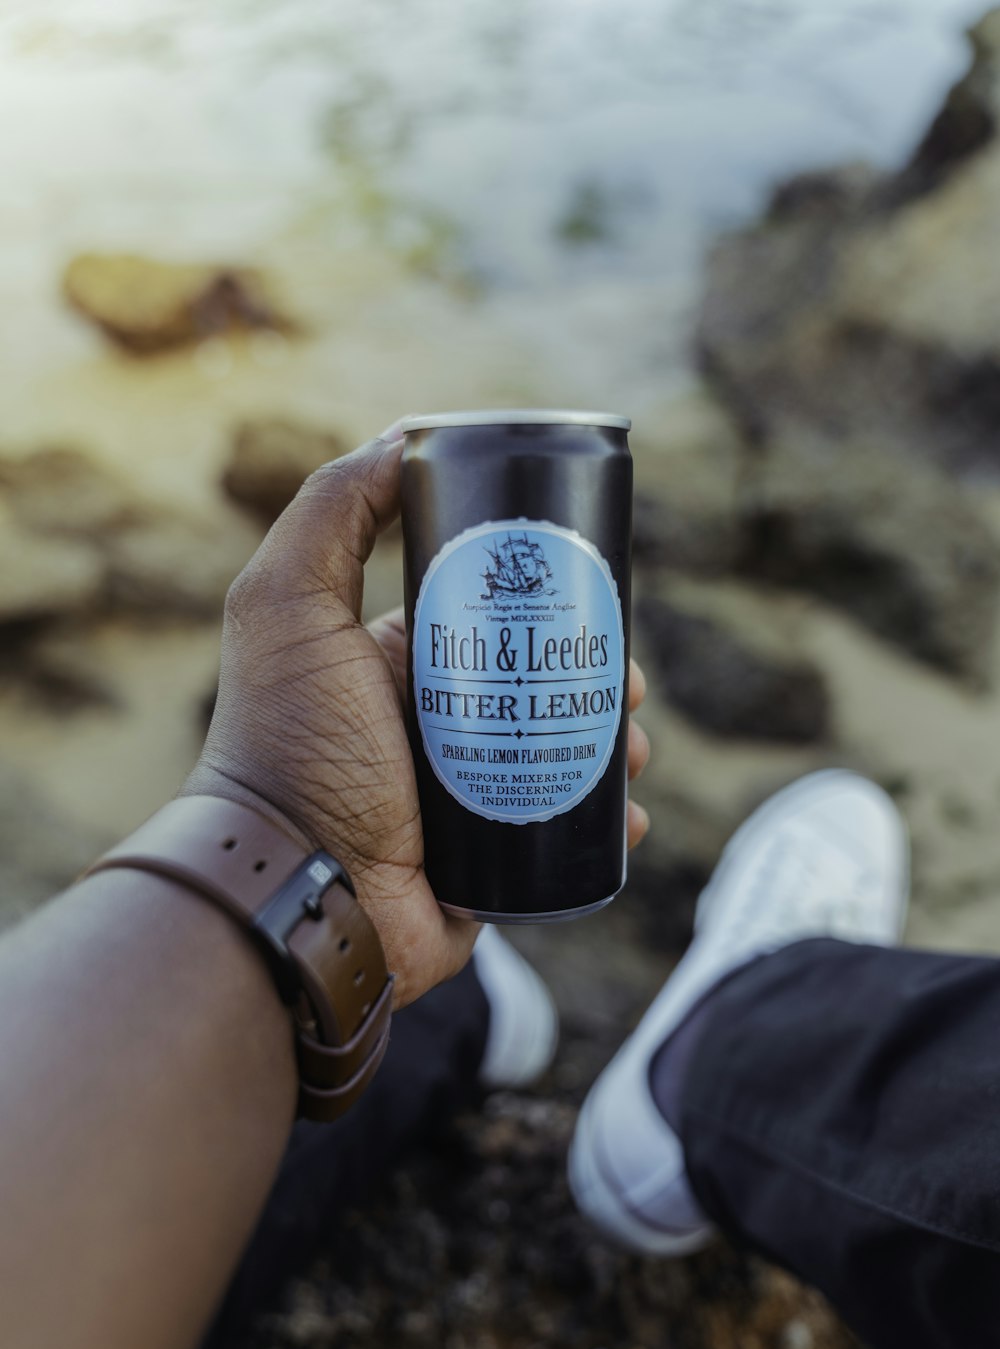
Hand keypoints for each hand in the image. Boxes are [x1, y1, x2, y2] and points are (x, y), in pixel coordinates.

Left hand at [188, 430, 649, 1005]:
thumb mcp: (289, 605)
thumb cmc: (292, 746)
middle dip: (601, 682)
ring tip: (633, 756)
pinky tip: (626, 818)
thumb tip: (402, 435)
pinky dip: (605, 826)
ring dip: (614, 750)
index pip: (496, 620)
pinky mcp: (490, 868)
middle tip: (632, 692)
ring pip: (564, 759)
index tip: (601, 609)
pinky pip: (563, 840)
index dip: (553, 608)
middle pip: (542, 686)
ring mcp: (463, 802)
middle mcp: (432, 728)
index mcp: (398, 665)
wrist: (299, 889)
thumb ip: (329, 512)